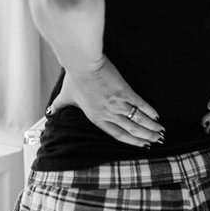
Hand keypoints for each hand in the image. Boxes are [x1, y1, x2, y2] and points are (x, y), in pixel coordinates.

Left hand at [49, 59, 163, 146]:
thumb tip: (49, 112)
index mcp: (96, 117)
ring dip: (150, 127)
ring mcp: (118, 103)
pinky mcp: (125, 92)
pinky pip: (140, 104)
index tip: (141, 146)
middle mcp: (108, 114)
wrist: (83, 65)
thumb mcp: (65, 96)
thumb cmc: (74, 79)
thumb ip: (59, 106)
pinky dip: (149, 111)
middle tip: (155, 140)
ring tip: (160, 131)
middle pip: (131, 129)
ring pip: (137, 119)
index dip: (131, 141)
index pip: (117, 134)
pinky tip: (156, 116)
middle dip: (145, 137)